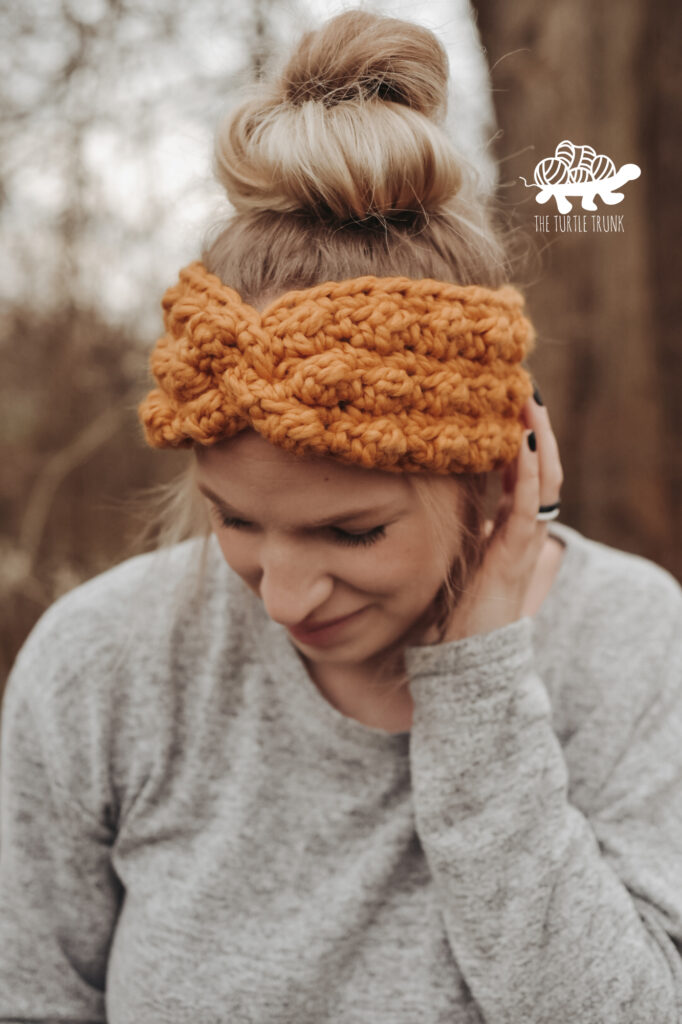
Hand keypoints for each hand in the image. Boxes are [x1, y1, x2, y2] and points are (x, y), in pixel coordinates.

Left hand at [414, 393, 563, 645]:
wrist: (463, 665)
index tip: (503, 405)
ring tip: (528, 402)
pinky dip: (527, 473)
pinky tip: (522, 442)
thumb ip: (456, 538)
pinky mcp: (515, 557)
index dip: (518, 441)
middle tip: (522, 389)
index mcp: (509, 532)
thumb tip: (426, 500)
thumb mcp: (453, 565)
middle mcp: (521, 534)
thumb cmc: (453, 618)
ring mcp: (522, 545)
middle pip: (538, 470)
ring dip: (536, 440)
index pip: (522, 476)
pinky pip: (528, 507)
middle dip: (533, 429)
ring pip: (541, 482)